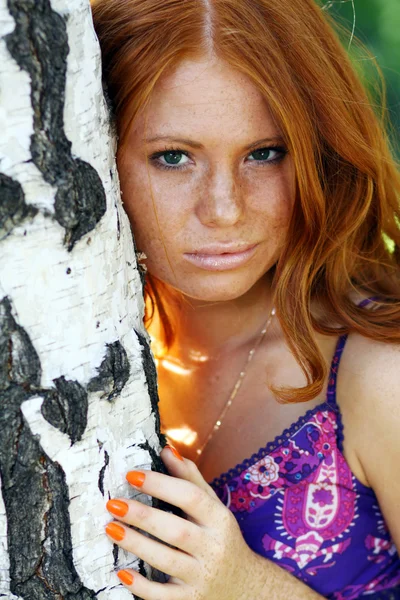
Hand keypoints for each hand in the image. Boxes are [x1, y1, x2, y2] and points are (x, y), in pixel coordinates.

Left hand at [104, 444, 264, 598]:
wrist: (245, 587)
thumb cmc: (221, 537)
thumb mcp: (213, 507)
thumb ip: (190, 478)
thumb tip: (166, 449)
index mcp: (219, 519)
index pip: (190, 497)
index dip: (161, 484)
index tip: (131, 475)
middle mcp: (213, 548)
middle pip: (176, 530)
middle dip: (143, 516)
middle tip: (113, 503)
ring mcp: (202, 577)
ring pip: (166, 561)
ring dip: (136, 544)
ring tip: (110, 528)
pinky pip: (163, 597)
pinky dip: (142, 586)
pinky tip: (121, 571)